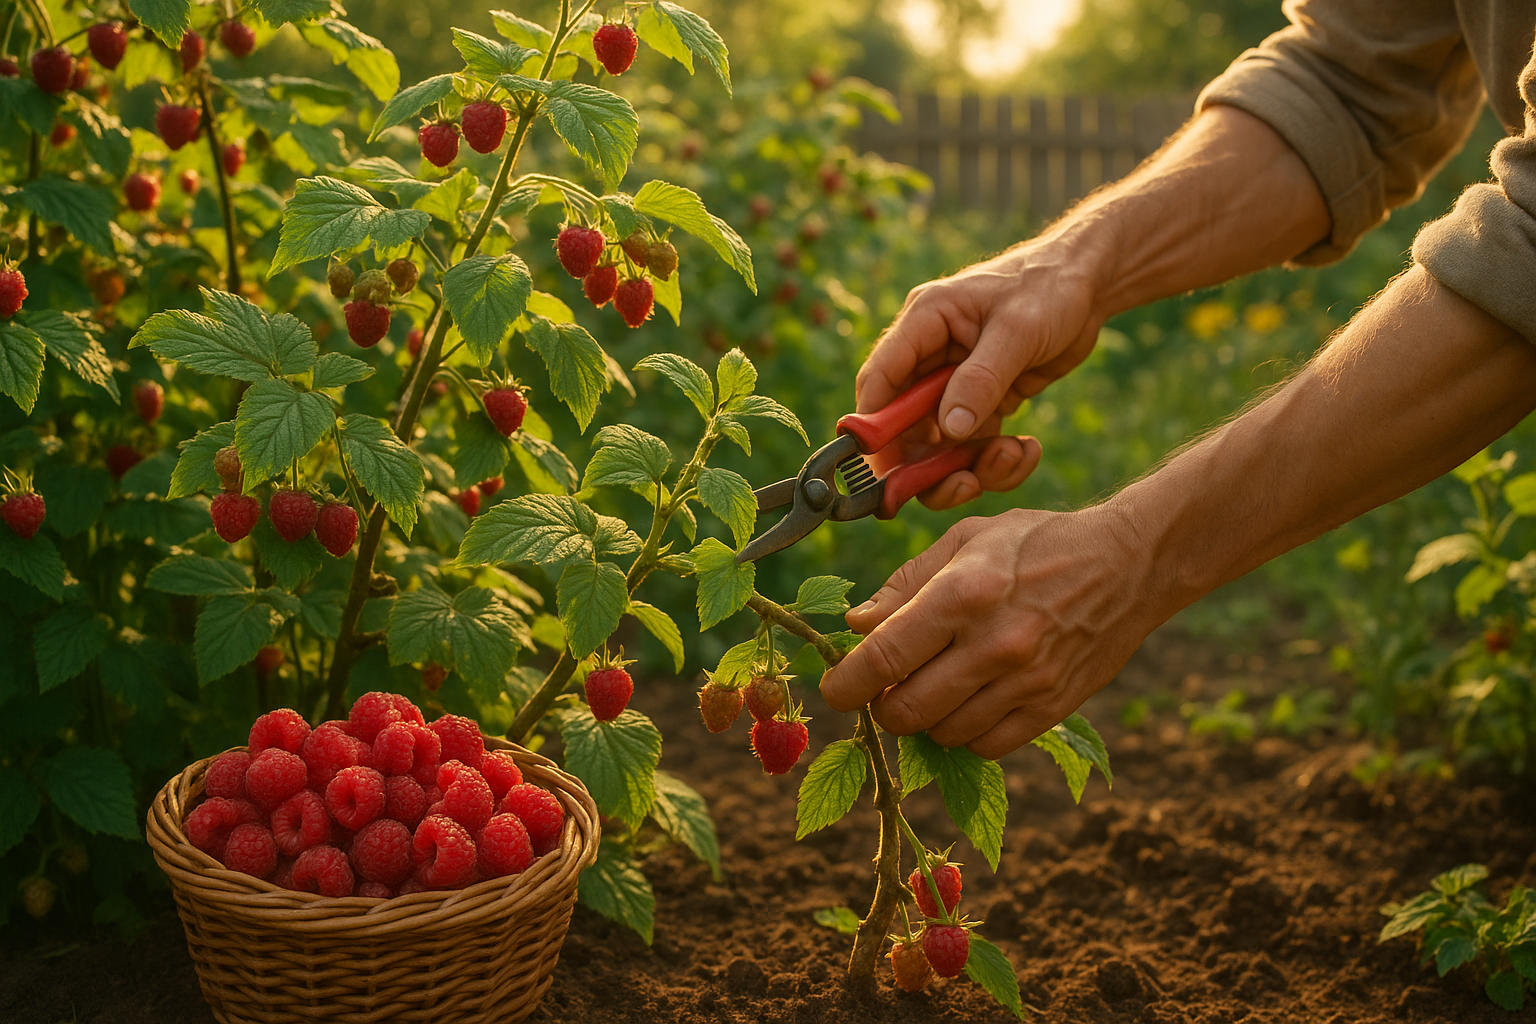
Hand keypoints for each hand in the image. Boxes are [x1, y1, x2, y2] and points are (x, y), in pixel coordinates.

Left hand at [819, 505, 1158, 757]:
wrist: (1128, 564)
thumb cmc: (1036, 544)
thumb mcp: (967, 539)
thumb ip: (906, 583)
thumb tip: (857, 626)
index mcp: (963, 594)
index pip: (884, 657)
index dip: (845, 684)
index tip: (835, 688)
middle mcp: (993, 644)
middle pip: (906, 710)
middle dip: (882, 706)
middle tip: (887, 686)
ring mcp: (1026, 682)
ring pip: (943, 734)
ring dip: (925, 719)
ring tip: (934, 685)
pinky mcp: (1053, 708)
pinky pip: (986, 747)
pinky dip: (965, 733)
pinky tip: (969, 702)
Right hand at [856, 240, 1107, 508]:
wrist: (1089, 285)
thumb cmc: (1049, 288)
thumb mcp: (1018, 330)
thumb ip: (981, 379)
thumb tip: (950, 431)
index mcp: (925, 322)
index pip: (880, 379)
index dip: (875, 426)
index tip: (885, 470)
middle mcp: (931, 356)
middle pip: (905, 425)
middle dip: (929, 463)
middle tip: (963, 484)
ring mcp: (955, 383)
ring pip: (941, 445)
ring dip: (971, 465)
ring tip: (1014, 455)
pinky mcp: (983, 401)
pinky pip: (974, 446)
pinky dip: (996, 461)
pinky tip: (1026, 450)